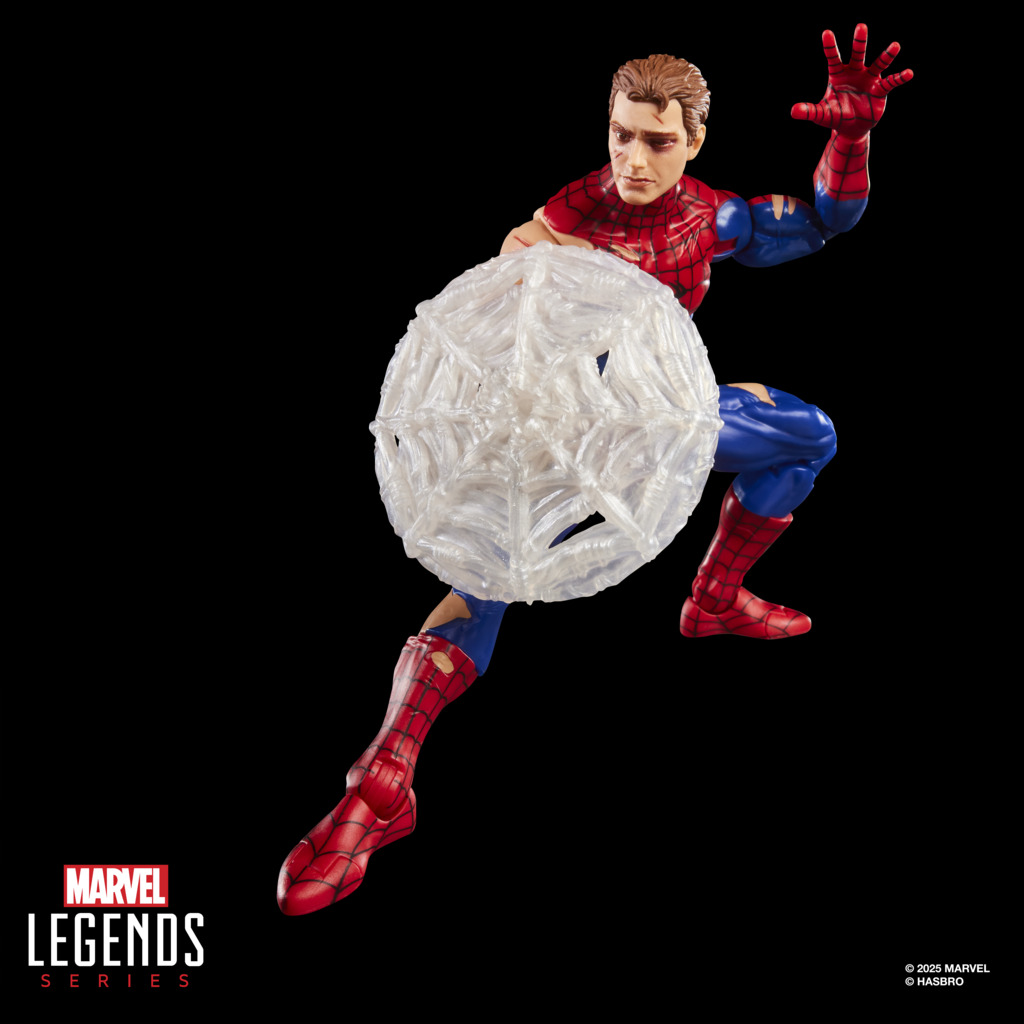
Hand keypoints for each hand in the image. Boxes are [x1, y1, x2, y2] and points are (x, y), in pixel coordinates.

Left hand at [791, 23, 912, 138]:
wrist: (850, 128)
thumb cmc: (834, 117)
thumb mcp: (821, 115)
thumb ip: (808, 111)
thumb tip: (793, 111)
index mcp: (838, 75)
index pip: (833, 59)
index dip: (830, 47)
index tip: (826, 33)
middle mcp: (855, 72)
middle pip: (858, 54)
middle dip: (860, 42)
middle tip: (861, 26)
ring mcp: (869, 79)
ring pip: (878, 63)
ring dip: (887, 55)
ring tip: (895, 45)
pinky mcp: (880, 90)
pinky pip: (891, 82)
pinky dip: (899, 78)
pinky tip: (909, 73)